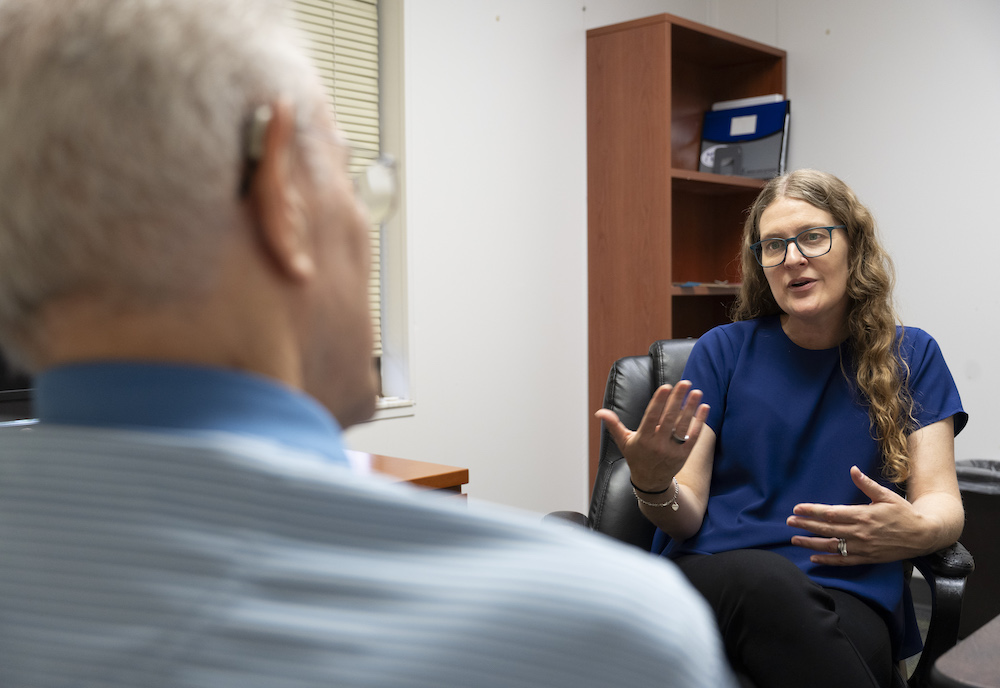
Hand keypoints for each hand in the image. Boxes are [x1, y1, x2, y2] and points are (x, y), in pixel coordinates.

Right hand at [595, 381, 708, 491]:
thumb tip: (599, 412)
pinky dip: (700, 422)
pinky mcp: (684, 454)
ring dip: (691, 408)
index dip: (658, 402)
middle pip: (669, 418)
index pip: (651, 417)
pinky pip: (693, 436)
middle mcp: (658, 444)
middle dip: (677, 399)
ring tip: (697, 392)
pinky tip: (704, 407)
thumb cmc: (636, 457)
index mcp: (642, 439)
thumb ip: (614, 425)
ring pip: (683, 426)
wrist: (651, 482)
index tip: (666, 387)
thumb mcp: (623, 442)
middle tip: (684, 383)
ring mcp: (672, 450)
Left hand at [787, 466, 936, 565]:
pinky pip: (843, 561)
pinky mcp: (867, 558)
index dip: (812, 511)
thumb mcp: (886, 496)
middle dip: (805, 525)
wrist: (923, 535)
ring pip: (831, 546)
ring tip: (794, 540)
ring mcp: (863, 547)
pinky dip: (827, 560)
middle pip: (826, 529)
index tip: (797, 508)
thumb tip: (852, 470)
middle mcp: (860, 532)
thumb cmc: (904, 513)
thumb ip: (867, 484)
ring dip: (811, 543)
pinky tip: (814, 558)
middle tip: (789, 522)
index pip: (831, 513)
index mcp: (863, 515)